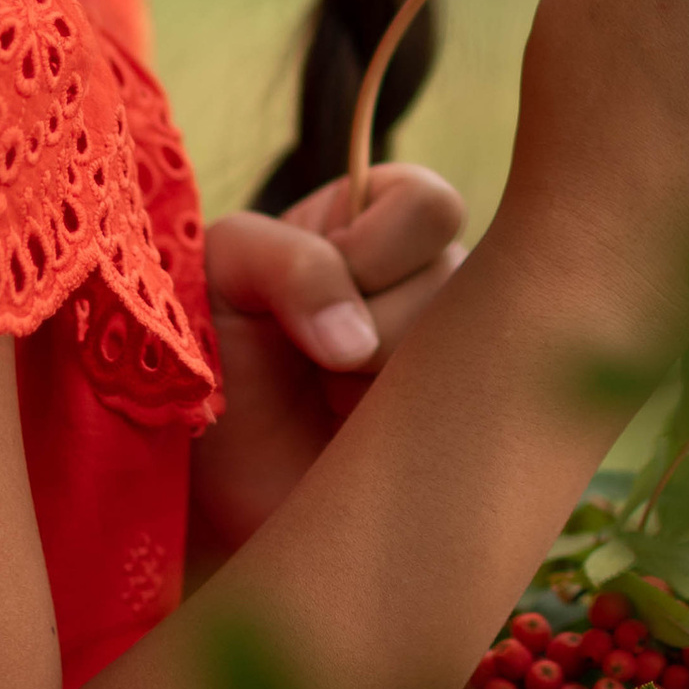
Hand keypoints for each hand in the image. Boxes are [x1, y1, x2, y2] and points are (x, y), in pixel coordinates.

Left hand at [192, 164, 468, 566]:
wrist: (216, 483)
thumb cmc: (212, 359)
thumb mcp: (224, 274)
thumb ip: (288, 260)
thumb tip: (358, 342)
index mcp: (376, 222)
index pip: (430, 206)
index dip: (377, 248)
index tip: (316, 291)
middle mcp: (427, 284)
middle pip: (458, 278)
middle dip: (376, 325)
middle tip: (321, 364)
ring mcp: (450, 360)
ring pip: (469, 352)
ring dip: (388, 386)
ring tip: (337, 407)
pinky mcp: (460, 433)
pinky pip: (476, 423)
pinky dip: (413, 433)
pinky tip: (369, 446)